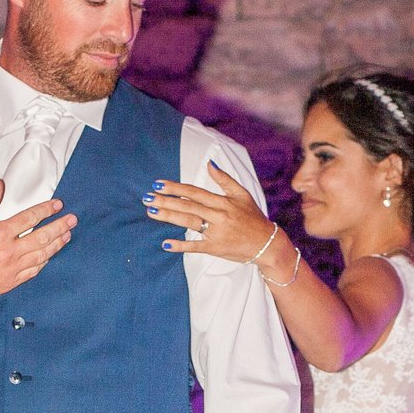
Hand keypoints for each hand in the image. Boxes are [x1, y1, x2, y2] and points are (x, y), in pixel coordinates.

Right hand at [0, 178, 76, 336]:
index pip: (29, 218)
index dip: (46, 210)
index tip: (57, 205)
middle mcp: (9, 252)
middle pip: (42, 237)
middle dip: (59, 227)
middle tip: (72, 220)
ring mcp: (12, 269)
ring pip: (42, 255)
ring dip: (57, 244)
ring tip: (67, 235)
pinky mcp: (12, 282)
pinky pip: (34, 270)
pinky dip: (44, 261)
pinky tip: (50, 255)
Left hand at [143, 161, 279, 265]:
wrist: (266, 243)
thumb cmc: (253, 218)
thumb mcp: (242, 194)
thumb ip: (224, 179)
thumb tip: (210, 164)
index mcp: (222, 202)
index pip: (194, 192)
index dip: (176, 188)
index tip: (159, 184)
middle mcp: (218, 216)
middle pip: (188, 206)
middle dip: (166, 201)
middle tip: (147, 197)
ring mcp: (216, 233)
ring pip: (189, 223)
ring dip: (169, 217)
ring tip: (151, 211)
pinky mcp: (215, 248)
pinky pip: (195, 246)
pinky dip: (181, 245)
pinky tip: (166, 244)